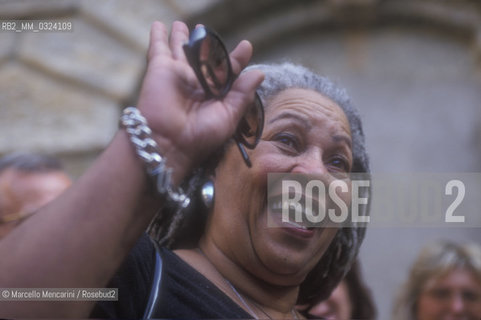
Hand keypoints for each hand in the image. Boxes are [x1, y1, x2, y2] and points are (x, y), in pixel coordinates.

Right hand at [136, 21, 263, 178]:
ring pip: (180, 50)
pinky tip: (159, 24)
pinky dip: (158, 36)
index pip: (228, 72)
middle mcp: (196, 84)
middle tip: (206, 31)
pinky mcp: (160, 69)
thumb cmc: (201, 136)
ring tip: (183, 25)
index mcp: (214, 95)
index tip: (245, 47)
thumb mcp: (228, 117)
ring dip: (181, 37)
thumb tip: (259, 73)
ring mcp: (178, 75)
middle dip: (204, 46)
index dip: (236, 59)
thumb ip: (242, 94)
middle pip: (203, 58)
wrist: (170, 142)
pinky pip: (159, 48)